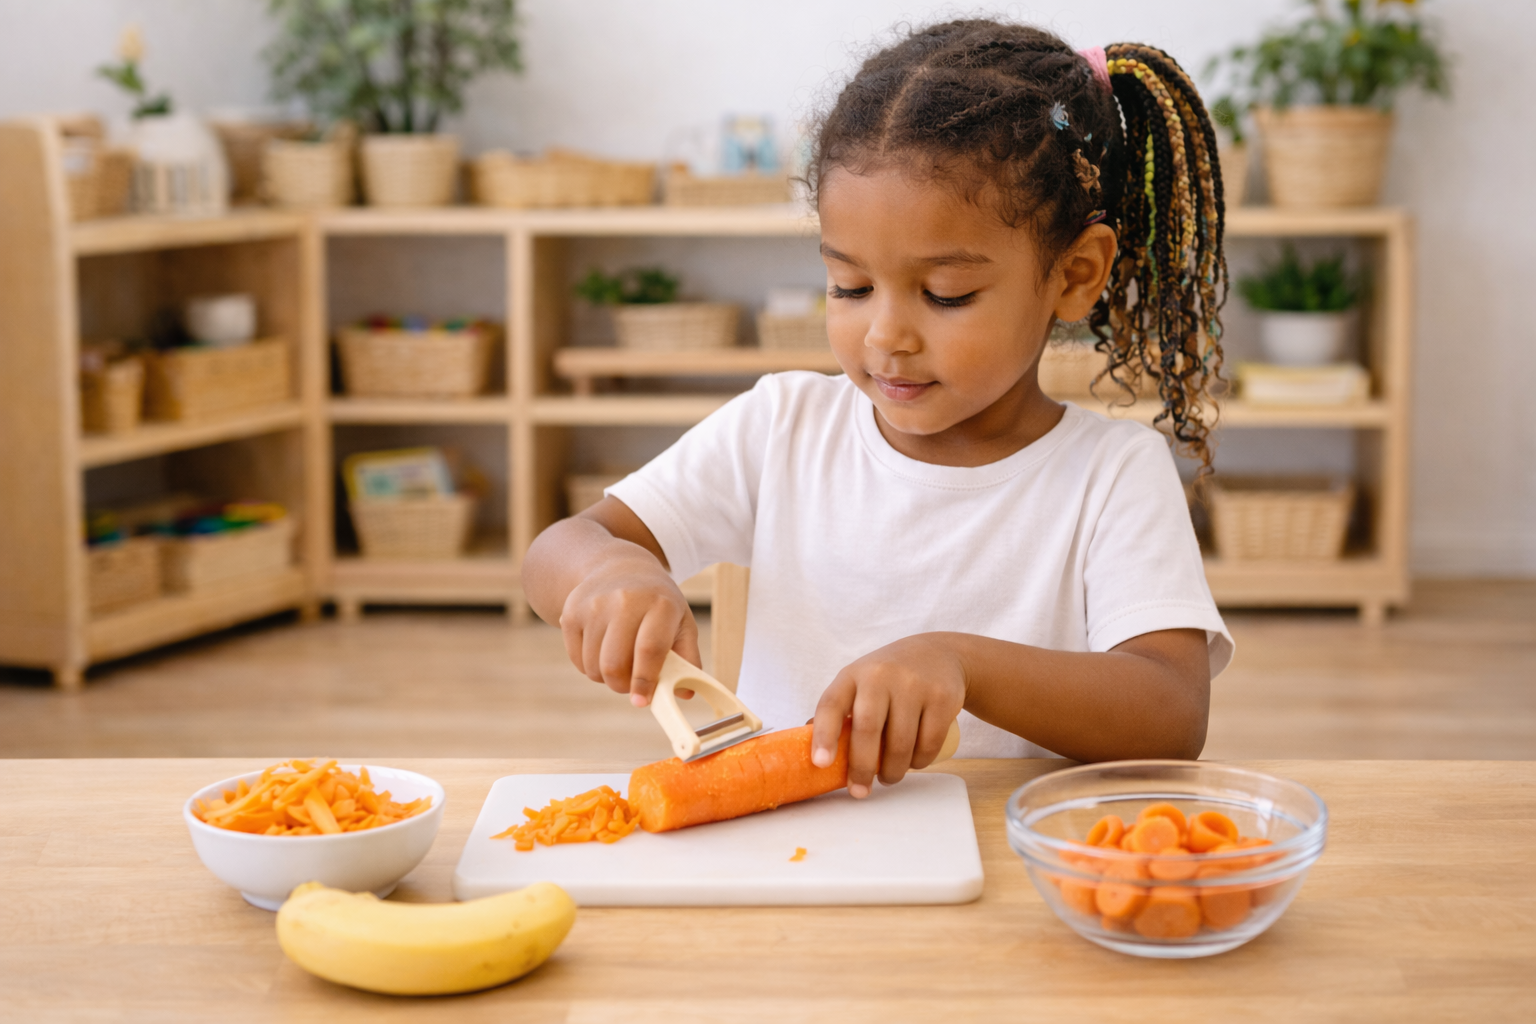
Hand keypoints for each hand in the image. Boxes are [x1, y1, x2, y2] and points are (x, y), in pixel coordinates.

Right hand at [558, 548, 700, 705]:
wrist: (619, 567)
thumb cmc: (656, 602)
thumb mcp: (681, 622)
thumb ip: (687, 658)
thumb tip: (685, 694)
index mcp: (660, 604)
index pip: (649, 650)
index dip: (644, 681)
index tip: (641, 701)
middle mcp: (625, 600)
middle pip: (615, 664)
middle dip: (622, 686)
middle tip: (631, 685)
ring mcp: (594, 605)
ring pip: (594, 666)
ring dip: (607, 678)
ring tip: (620, 663)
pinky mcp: (572, 612)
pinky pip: (578, 659)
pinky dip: (590, 667)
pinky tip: (603, 651)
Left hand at [810, 634, 966, 797]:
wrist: (938, 654)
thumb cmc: (888, 678)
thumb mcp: (859, 682)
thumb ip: (838, 711)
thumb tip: (806, 748)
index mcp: (852, 675)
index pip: (831, 704)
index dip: (824, 736)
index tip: (821, 764)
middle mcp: (880, 676)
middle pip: (867, 729)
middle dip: (862, 767)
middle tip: (859, 791)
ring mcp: (913, 685)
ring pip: (900, 743)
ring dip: (893, 771)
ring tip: (889, 777)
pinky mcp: (942, 698)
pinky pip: (928, 744)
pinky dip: (919, 762)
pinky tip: (913, 762)